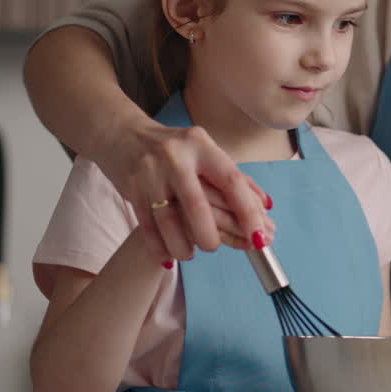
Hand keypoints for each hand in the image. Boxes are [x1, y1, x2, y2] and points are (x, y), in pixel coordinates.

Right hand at [98, 122, 274, 264]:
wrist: (124, 135)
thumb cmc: (176, 150)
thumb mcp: (207, 154)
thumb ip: (237, 179)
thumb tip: (266, 207)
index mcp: (202, 146)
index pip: (231, 181)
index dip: (248, 212)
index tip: (258, 237)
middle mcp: (176, 157)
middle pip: (197, 204)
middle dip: (209, 235)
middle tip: (214, 248)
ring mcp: (150, 172)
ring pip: (168, 220)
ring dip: (181, 245)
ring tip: (189, 254)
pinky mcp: (131, 187)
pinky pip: (146, 225)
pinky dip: (158, 246)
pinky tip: (168, 256)